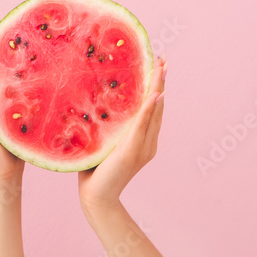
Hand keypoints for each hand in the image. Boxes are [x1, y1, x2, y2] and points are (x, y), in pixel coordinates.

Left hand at [78, 56, 166, 211]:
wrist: (96, 195)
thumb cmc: (94, 169)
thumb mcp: (101, 140)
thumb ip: (105, 125)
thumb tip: (92, 101)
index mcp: (141, 139)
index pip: (151, 108)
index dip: (155, 88)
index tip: (156, 66)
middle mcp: (147, 142)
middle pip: (157, 106)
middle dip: (160, 82)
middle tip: (163, 60)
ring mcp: (142, 147)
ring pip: (153, 112)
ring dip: (157, 88)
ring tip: (160, 69)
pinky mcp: (132, 151)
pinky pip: (143, 126)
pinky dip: (149, 109)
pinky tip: (154, 95)